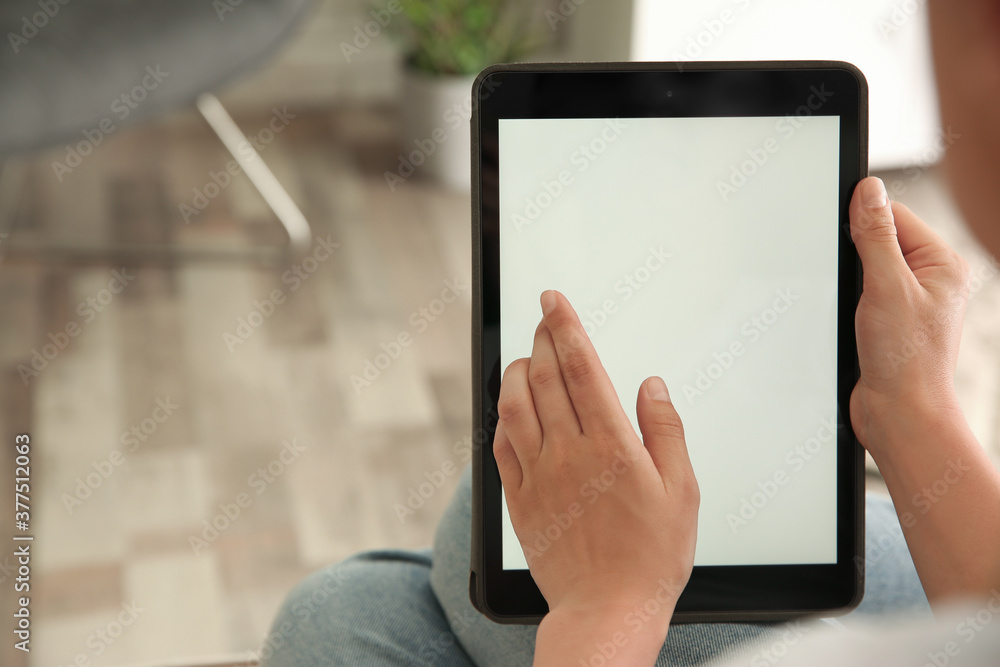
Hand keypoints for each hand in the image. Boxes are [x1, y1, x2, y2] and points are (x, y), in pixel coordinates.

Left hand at [493, 290, 698, 661]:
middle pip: (543, 377)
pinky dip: (503, 417)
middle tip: (544, 318)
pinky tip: (512, 409)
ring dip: (516, 372)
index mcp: (610, 445)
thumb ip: (665, 431)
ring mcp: (538, 475)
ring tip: (526, 356)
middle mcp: (568, 453)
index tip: (553, 299)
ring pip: (513, 405)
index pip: (580, 367)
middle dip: (541, 338)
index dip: (565, 326)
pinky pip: (500, 446)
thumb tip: (650, 385)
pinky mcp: (519, 499)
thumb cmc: (651, 556)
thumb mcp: (681, 491)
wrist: (607, 610)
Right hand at [848, 177, 970, 456]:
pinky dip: (850, 300)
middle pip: (880, 239)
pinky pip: (862, 292)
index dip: (864, 223)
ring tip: (860, 309)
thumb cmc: (905, 359)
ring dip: (852, 282)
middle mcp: (931, 279)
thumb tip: (869, 191)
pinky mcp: (890, 320)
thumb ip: (876, 235)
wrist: (898, 412)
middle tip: (859, 287)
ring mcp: (910, 300)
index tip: (845, 237)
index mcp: (943, 264)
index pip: (895, 215)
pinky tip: (853, 319)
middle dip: (856, 256)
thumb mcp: (886, 286)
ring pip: (867, 267)